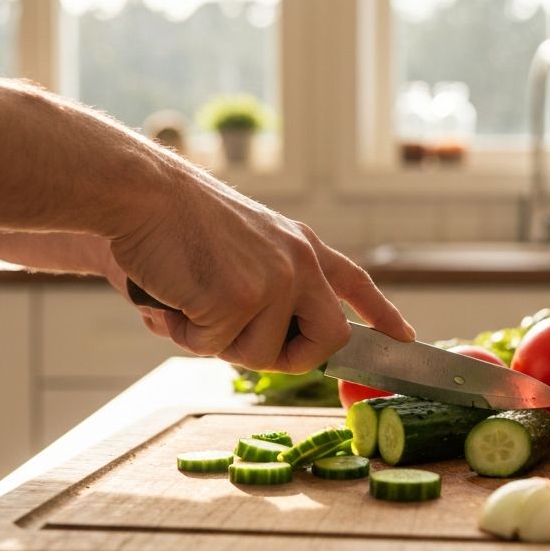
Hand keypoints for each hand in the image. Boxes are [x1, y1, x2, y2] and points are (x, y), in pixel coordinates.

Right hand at [108, 162, 414, 372]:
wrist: (142, 192)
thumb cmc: (176, 221)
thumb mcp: (244, 243)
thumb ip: (268, 283)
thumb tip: (271, 341)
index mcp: (301, 246)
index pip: (354, 283)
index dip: (381, 314)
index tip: (406, 338)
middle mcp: (299, 263)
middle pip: (328, 341)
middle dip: (289, 358)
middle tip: (240, 340)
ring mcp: (274, 281)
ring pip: (261, 355)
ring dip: (217, 341)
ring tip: (189, 298)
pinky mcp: (241, 298)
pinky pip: (215, 348)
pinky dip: (185, 334)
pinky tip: (171, 296)